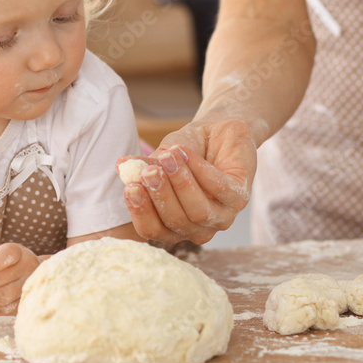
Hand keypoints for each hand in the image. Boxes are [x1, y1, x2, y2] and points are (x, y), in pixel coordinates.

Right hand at [122, 117, 256, 244]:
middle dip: (160, 195)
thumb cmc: (186, 151)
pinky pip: (219, 189)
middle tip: (149, 170)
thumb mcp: (159, 158)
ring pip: (198, 211)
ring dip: (181, 183)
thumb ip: (144, 166)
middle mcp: (198, 227)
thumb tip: (122, 166)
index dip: (141, 212)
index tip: (130, 187)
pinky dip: (200, 170)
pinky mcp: (240, 197)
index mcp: (174, 225)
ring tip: (168, 156)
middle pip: (176, 222)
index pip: (153, 231)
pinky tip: (186, 152)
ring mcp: (222, 216)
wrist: (218, 131)